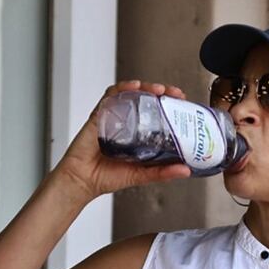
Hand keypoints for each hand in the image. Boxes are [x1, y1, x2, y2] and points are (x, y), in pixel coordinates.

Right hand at [54, 80, 191, 201]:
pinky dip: (122, 89)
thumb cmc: (107, 177)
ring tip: (158, 89)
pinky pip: (110, 97)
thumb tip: (186, 170)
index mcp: (139, 135)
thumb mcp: (142, 175)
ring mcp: (113, 117)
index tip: (182, 101)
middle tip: (174, 93)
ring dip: (145, 88)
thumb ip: (163, 172)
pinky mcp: (99, 116)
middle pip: (146, 100)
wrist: (82, 181)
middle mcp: (127, 123)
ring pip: (130, 94)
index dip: (170, 105)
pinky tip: (133, 87)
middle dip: (162, 92)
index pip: (157, 113)